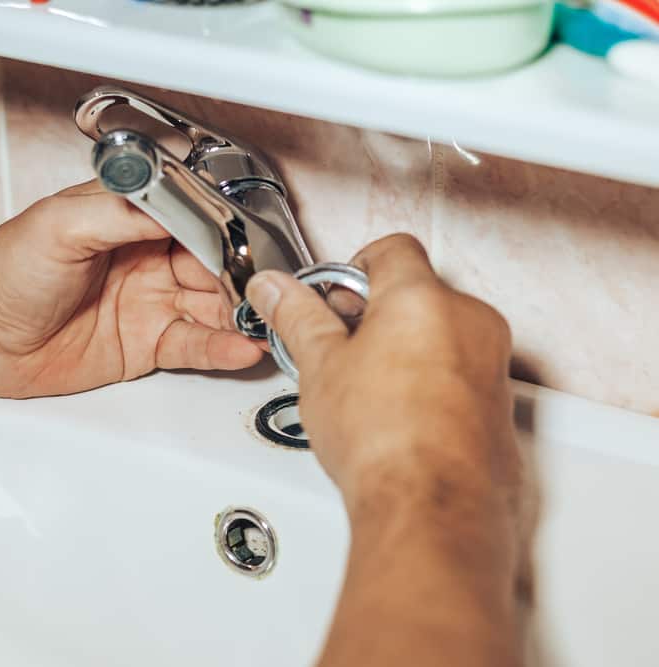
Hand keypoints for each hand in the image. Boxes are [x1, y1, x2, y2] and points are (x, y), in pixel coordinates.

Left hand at [0, 181, 263, 397]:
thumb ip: (119, 212)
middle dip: (243, 275)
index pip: (193, 219)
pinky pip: (194, 345)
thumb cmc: (3, 272)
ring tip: (266, 321)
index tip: (247, 244)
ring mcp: (149, 302)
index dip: (223, 231)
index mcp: (128, 220)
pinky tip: (241, 347)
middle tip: (267, 288)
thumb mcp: (61, 225)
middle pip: (214, 264)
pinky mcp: (145, 344)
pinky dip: (221, 348)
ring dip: (241, 314)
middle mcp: (146, 259)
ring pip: (212, 306)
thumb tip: (170, 204)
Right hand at [244, 234, 518, 505]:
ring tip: (367, 388)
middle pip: (418, 291)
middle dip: (376, 313)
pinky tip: (398, 415)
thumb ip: (297, 316)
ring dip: (405, 347)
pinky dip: (431, 380)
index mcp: (423, 298)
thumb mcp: (320, 367)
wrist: (432, 508)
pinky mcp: (500, 402)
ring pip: (443, 332)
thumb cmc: (385, 440)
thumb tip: (275, 290)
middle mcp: (470, 320)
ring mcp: (491, 362)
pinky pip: (462, 372)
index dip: (354, 268)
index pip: (392, 248)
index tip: (333, 300)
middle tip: (341, 347)